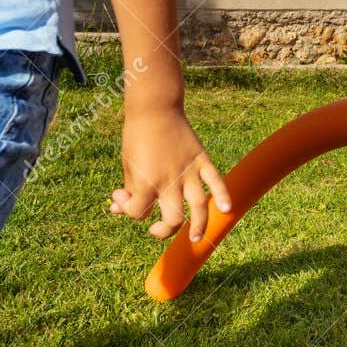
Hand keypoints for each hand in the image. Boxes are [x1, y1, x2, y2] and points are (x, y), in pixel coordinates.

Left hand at [109, 108, 230, 241]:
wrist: (155, 108)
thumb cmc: (136, 136)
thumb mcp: (127, 164)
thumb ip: (129, 189)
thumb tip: (119, 209)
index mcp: (146, 181)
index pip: (139, 212)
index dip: (128, 210)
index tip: (122, 196)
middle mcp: (169, 180)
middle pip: (173, 220)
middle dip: (163, 231)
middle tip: (157, 228)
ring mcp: (188, 171)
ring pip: (199, 207)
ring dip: (198, 226)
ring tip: (194, 238)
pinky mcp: (201, 160)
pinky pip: (216, 181)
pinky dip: (224, 195)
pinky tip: (227, 210)